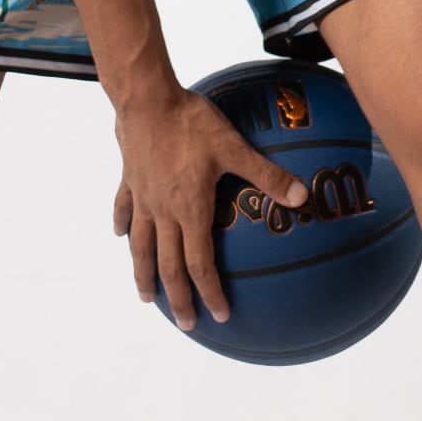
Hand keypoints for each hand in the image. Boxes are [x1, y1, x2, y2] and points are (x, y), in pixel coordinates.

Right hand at [109, 83, 307, 331]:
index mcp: (189, 210)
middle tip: (186, 323)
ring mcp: (142, 197)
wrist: (147, 97)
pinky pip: (123, 209)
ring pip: (140, 246)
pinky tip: (120, 236)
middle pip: (168, 266)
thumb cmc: (192, 122)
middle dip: (178, 298)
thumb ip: (267, 174)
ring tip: (145, 297)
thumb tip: (301, 196)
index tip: (219, 315)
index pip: (199, 264)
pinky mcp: (129, 179)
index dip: (209, 292)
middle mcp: (162, 211)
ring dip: (143, 274)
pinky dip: (121, 226)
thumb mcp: (234, 146)